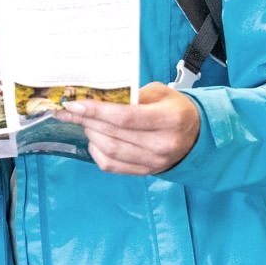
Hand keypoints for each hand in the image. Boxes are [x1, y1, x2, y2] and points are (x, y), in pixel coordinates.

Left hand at [61, 82, 201, 175]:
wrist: (195, 136)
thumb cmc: (175, 109)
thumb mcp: (160, 92)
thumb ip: (133, 94)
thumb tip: (99, 98)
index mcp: (170, 119)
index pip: (125, 117)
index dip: (96, 111)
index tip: (74, 104)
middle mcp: (163, 144)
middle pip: (114, 134)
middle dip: (87, 120)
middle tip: (70, 110)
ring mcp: (154, 162)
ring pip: (110, 150)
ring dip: (91, 134)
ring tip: (85, 122)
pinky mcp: (146, 172)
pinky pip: (112, 165)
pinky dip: (97, 151)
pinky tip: (95, 139)